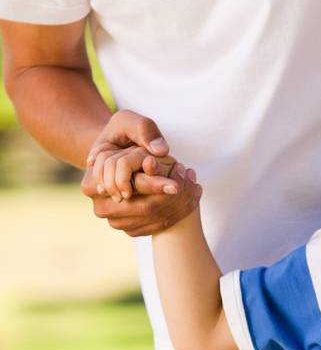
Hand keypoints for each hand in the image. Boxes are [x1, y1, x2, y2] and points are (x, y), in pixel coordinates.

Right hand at [81, 110, 198, 236]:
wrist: (116, 153)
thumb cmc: (121, 134)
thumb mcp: (128, 122)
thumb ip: (144, 131)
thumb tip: (160, 150)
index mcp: (95, 181)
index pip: (132, 187)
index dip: (157, 184)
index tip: (180, 181)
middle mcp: (101, 205)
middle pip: (146, 208)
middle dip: (174, 197)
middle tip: (195, 182)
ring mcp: (114, 219)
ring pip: (154, 220)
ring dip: (179, 206)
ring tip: (196, 187)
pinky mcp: (128, 227)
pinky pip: (157, 227)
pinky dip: (177, 214)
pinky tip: (193, 199)